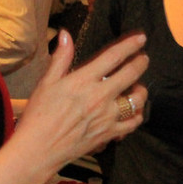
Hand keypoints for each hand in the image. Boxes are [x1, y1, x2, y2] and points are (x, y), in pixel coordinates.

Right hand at [14, 30, 148, 175]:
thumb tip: (65, 34)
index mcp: (84, 80)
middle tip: (143, 58)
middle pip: (131, 74)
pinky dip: (137, 115)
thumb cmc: (39, 114)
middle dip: (141, 63)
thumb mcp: (46, 82)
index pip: (113, 57)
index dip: (130, 45)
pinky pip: (133, 123)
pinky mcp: (109, 134)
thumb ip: (60, 57)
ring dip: (141, 90)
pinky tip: (133, 111)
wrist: (39, 148)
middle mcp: (100, 96)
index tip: (141, 38)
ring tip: (138, 86)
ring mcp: (107, 116)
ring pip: (137, 100)